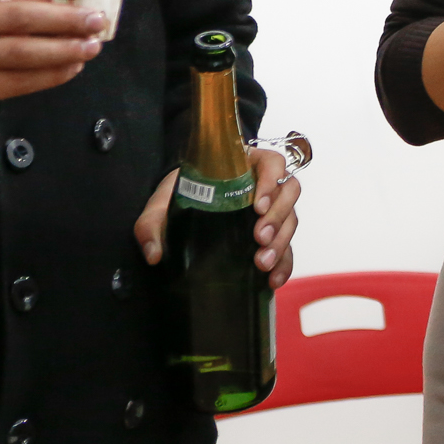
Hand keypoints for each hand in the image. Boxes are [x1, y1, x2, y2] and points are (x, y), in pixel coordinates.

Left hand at [135, 145, 303, 288]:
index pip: (272, 163)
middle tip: (258, 238)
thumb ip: (151, 223)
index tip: (257, 205)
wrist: (182, 208)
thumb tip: (155, 253)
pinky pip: (287, 247)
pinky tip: (273, 279)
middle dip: (278, 217)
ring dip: (281, 241)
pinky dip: (285, 263)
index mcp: (245, 165)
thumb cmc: (178, 195)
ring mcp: (271, 210)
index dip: (271, 181)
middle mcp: (265, 185)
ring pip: (292, 219)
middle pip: (289, 192)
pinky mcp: (271, 234)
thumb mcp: (161, 203)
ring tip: (261, 262)